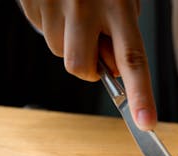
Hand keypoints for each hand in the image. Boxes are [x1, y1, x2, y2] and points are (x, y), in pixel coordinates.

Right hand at [19, 0, 156, 129]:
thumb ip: (122, 32)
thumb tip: (114, 68)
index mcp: (118, 6)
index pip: (133, 59)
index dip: (140, 94)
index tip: (145, 121)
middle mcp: (86, 8)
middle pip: (81, 67)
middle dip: (88, 68)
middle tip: (93, 45)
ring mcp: (55, 6)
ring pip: (59, 53)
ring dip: (69, 42)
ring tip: (75, 12)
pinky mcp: (31, 4)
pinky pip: (42, 32)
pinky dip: (52, 25)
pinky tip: (59, 5)